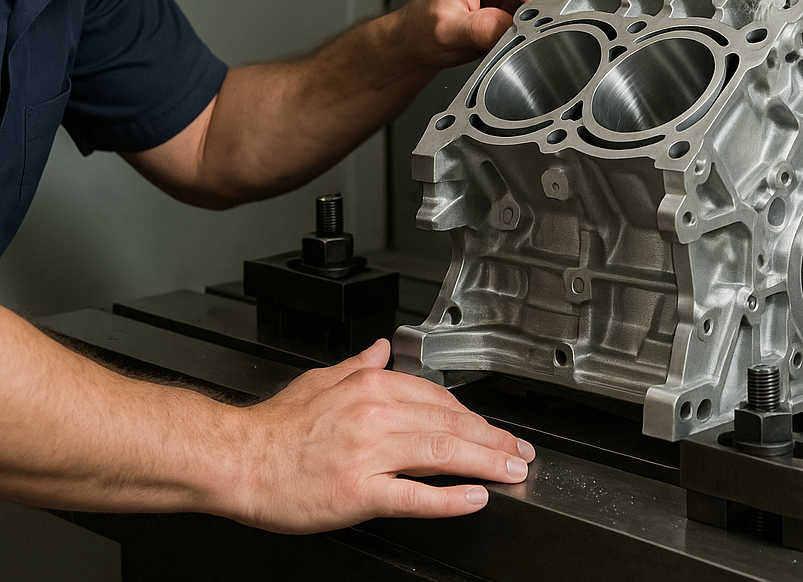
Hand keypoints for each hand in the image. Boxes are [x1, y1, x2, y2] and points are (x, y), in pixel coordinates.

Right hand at [234, 338, 534, 533]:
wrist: (236, 459)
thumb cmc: (274, 426)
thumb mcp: (320, 378)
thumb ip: (357, 365)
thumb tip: (382, 350)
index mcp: (369, 385)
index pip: (437, 398)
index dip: (473, 415)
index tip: (492, 427)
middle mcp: (374, 413)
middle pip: (449, 423)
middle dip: (492, 438)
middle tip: (519, 451)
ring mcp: (368, 453)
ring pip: (442, 453)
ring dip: (485, 462)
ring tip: (510, 470)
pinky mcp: (357, 492)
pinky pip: (414, 494)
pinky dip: (449, 497)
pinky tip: (474, 498)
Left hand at [394, 0, 562, 67]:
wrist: (418, 38)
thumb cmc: (423, 24)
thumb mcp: (447, 30)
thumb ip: (482, 28)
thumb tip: (514, 28)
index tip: (531, 21)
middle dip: (541, 5)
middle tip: (525, 28)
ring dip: (540, 13)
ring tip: (516, 30)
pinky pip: (544, 4)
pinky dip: (538, 20)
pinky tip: (518, 30)